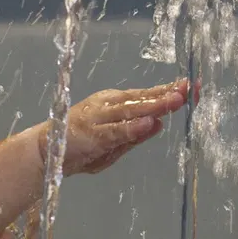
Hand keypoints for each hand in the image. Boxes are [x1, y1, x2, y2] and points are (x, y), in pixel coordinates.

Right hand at [39, 80, 187, 175]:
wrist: (46, 152)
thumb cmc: (81, 145)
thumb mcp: (114, 142)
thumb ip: (135, 134)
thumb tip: (159, 125)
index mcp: (115, 103)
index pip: (146, 95)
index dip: (168, 91)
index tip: (191, 87)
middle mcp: (108, 105)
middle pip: (142, 99)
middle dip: (166, 95)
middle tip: (187, 91)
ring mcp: (99, 118)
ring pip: (131, 110)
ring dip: (153, 105)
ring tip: (173, 102)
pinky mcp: (92, 134)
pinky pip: (116, 131)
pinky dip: (132, 127)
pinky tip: (148, 124)